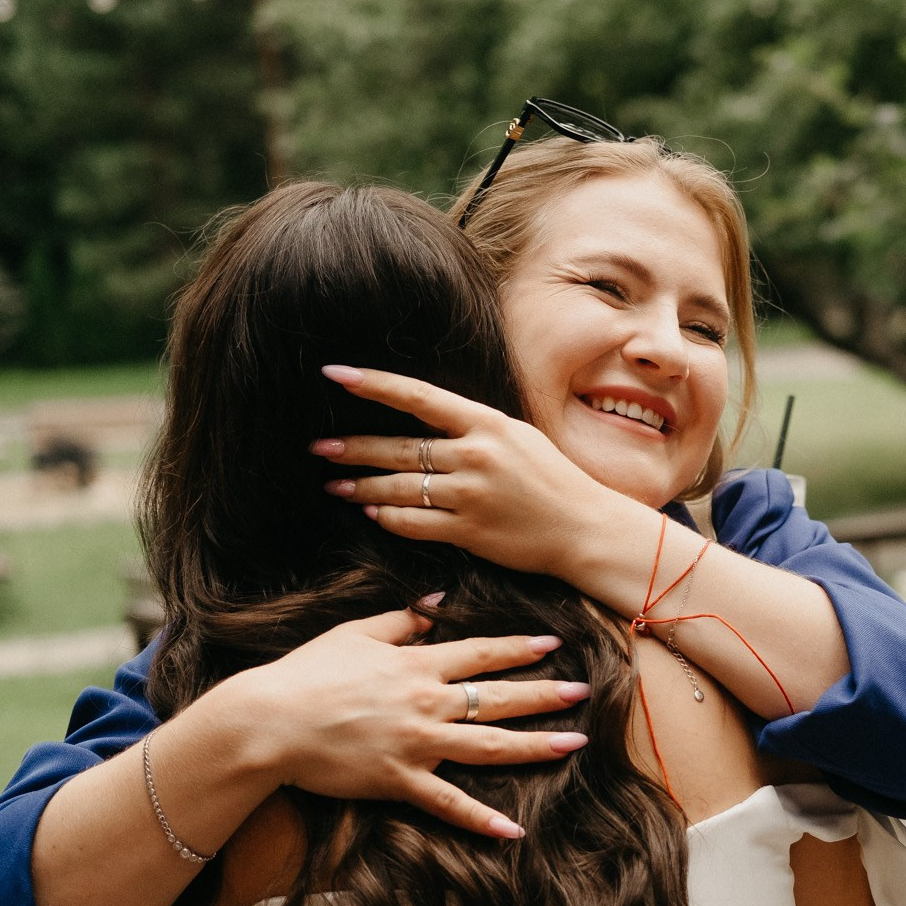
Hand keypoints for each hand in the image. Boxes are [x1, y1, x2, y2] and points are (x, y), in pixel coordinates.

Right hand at [203, 601, 588, 837]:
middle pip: (499, 697)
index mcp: (416, 665)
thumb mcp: (354, 633)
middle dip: (546, 695)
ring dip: (536, 746)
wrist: (267, 722)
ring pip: (489, 746)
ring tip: (575, 745)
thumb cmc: (304, 674)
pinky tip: (513, 831)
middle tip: (585, 693)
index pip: (481, 654)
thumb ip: (400, 618)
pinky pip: (448, 803)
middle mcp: (427, 703)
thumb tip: (436, 598)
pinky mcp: (399, 781)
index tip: (554, 645)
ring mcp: (417, 744)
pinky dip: (481, 819)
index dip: (520, 649)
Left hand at [311, 364, 623, 576]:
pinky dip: (388, 519)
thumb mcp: (518, 437)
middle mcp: (476, 455)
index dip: (373, 384)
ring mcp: (471, 495)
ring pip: (398, 489)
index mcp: (488, 423)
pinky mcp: (469, 531)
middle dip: (353, 448)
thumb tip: (426, 417)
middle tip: (319, 447)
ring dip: (360, 487)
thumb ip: (474, 427)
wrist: (586, 528)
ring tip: (334, 485)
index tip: (335, 374)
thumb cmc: (553, 480)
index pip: (418, 397)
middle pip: (399, 448)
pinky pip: (413, 524)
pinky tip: (372, 514)